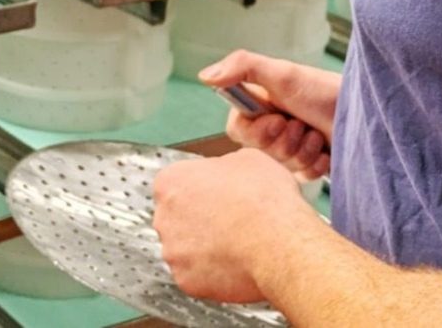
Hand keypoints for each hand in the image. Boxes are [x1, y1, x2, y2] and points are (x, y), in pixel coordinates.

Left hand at [153, 148, 313, 302]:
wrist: (278, 244)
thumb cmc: (264, 199)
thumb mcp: (246, 158)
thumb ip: (222, 166)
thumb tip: (224, 175)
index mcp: (171, 181)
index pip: (177, 182)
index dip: (202, 186)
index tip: (218, 192)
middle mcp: (163, 217)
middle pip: (178, 216)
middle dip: (200, 217)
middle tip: (230, 217)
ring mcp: (173, 253)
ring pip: (186, 247)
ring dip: (205, 245)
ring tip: (237, 241)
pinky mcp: (186, 282)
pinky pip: (197, 274)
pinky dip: (213, 270)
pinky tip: (235, 261)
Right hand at [200, 50, 339, 181]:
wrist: (364, 116)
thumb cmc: (324, 91)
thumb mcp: (283, 73)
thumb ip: (242, 66)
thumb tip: (205, 76)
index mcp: (262, 104)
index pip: (237, 130)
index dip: (255, 131)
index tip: (277, 119)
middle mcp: (274, 125)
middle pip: (260, 151)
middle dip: (283, 141)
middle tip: (300, 124)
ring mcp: (292, 147)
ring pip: (280, 166)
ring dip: (302, 151)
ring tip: (316, 134)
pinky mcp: (309, 166)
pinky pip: (301, 179)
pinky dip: (315, 165)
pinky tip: (326, 152)